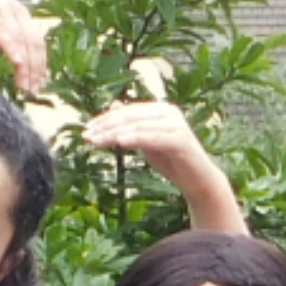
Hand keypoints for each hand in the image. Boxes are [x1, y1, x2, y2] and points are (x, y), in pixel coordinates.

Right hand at [0, 0, 48, 96]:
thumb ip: (5, 41)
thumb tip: (16, 60)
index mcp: (21, 15)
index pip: (37, 44)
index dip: (40, 66)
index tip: (39, 85)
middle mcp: (17, 11)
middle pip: (33, 44)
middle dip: (35, 70)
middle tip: (33, 91)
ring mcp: (3, 10)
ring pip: (21, 40)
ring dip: (25, 66)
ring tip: (24, 85)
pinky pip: (3, 32)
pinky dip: (11, 48)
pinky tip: (16, 62)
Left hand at [79, 96, 212, 183]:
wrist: (198, 180)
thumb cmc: (172, 161)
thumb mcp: (147, 142)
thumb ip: (133, 125)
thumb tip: (114, 105)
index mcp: (161, 110)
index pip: (128, 111)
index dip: (106, 119)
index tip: (87, 129)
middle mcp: (169, 112)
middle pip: (131, 116)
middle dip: (106, 126)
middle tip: (87, 135)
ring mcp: (176, 125)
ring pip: (138, 126)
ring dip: (115, 133)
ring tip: (97, 140)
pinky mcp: (180, 140)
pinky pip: (152, 137)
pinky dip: (135, 138)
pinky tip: (119, 142)